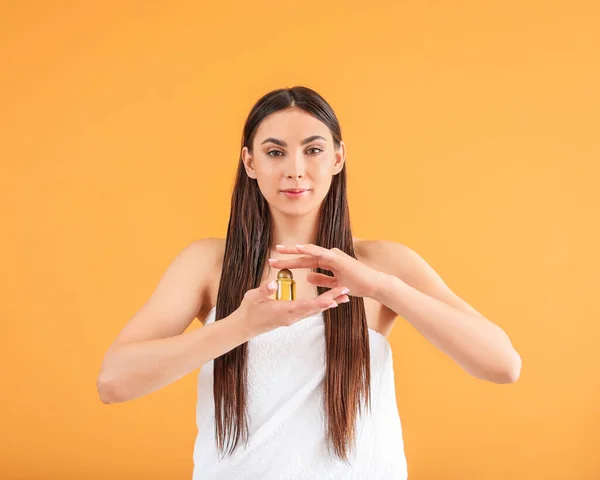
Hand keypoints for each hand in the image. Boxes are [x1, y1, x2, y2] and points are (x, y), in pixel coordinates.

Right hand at [236, 277, 350, 336]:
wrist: (244, 327)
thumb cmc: (248, 310)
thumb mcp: (253, 297)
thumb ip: (264, 290)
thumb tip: (272, 284)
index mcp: (284, 310)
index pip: (307, 306)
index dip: (321, 302)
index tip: (335, 298)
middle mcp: (292, 317)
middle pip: (315, 308)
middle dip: (331, 299)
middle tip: (347, 293)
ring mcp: (292, 318)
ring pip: (314, 310)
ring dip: (328, 303)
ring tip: (343, 297)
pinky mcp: (290, 317)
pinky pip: (309, 312)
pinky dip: (319, 306)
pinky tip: (327, 301)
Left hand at [268, 244, 386, 298]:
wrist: (373, 285)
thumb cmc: (357, 285)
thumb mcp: (335, 284)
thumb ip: (322, 279)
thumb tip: (307, 277)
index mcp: (327, 262)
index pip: (305, 262)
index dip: (290, 263)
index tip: (276, 264)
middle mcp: (328, 256)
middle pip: (303, 257)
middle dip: (287, 257)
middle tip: (271, 258)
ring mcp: (333, 255)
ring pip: (309, 252)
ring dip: (294, 251)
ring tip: (280, 250)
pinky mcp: (337, 258)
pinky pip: (320, 252)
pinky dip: (309, 250)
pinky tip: (299, 248)